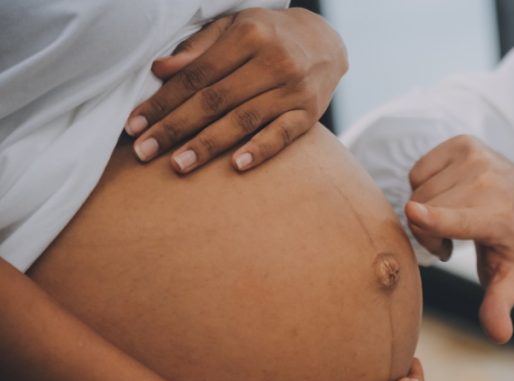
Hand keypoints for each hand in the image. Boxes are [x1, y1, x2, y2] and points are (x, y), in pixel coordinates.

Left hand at [125, 7, 345, 174]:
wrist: (326, 42)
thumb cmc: (269, 35)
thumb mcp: (234, 28)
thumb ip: (199, 49)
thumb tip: (160, 70)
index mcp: (249, 35)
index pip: (196, 75)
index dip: (163, 101)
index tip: (135, 124)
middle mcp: (273, 60)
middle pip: (215, 100)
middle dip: (175, 127)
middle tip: (144, 152)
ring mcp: (294, 89)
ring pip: (243, 120)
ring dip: (208, 145)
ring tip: (178, 165)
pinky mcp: (310, 113)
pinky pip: (282, 135)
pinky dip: (259, 150)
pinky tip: (236, 167)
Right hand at [405, 135, 513, 343]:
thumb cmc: (510, 241)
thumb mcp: (509, 275)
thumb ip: (500, 304)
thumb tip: (499, 336)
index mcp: (499, 217)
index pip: (461, 219)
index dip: (435, 220)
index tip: (412, 214)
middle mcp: (488, 182)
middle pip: (426, 213)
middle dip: (428, 233)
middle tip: (452, 241)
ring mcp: (475, 158)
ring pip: (419, 192)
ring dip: (427, 211)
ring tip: (453, 218)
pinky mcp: (461, 143)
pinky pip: (418, 171)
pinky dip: (426, 187)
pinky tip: (449, 195)